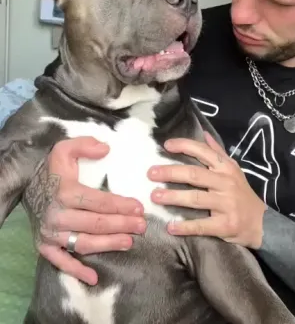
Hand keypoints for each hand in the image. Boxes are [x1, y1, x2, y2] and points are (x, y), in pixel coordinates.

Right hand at [23, 137, 145, 284]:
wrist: (24, 186)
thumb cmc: (51, 169)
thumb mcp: (65, 149)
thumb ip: (85, 145)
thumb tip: (106, 149)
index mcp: (65, 192)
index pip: (98, 202)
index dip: (121, 205)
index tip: (139, 208)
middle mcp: (58, 215)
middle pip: (95, 224)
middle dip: (121, 225)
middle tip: (141, 226)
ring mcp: (51, 233)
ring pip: (83, 243)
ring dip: (108, 245)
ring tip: (129, 242)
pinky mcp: (44, 246)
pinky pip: (61, 262)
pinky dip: (76, 270)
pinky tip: (94, 277)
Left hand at [148, 132, 265, 248]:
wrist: (262, 223)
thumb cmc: (242, 194)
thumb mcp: (233, 170)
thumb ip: (217, 152)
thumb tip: (203, 133)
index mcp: (226, 168)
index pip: (203, 152)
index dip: (184, 146)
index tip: (166, 145)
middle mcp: (226, 183)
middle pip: (195, 175)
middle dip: (171, 173)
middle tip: (151, 173)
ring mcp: (226, 204)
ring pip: (196, 199)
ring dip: (173, 197)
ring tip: (155, 196)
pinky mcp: (226, 225)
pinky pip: (202, 225)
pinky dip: (185, 226)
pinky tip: (171, 226)